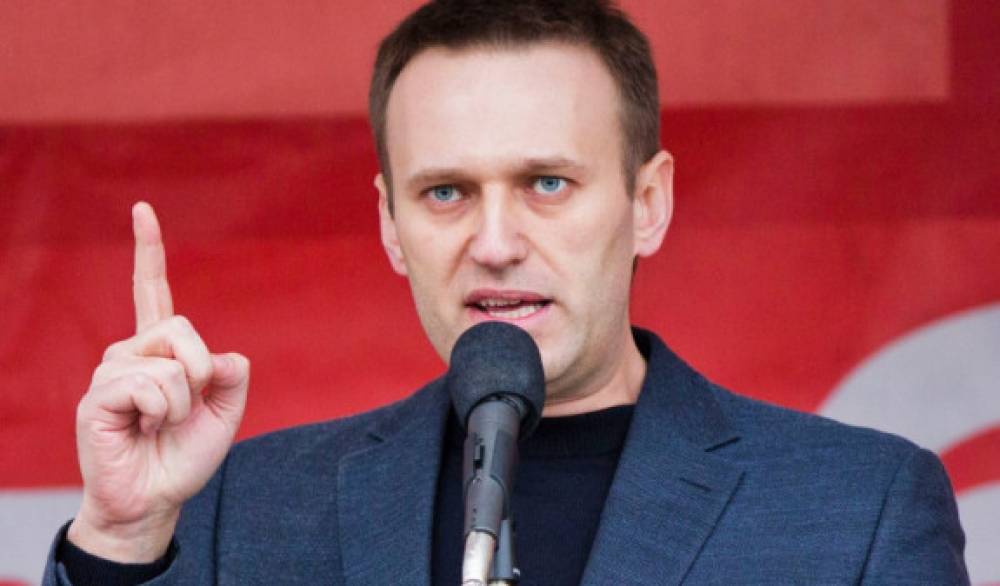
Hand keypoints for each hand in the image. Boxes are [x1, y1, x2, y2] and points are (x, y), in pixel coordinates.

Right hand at [67, 202, 249, 561]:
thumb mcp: (225, 412)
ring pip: (170, 364)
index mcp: (159, 350)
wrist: (156, 498)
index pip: (153, 291)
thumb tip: (221, 355)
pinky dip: (163, 413)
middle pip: (181, 328)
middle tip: (186, 410)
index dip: (148, 250)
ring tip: (161, 425)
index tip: (142, 209)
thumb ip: (231, 376)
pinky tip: (145, 429)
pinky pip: (150, 386)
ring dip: (181, 404)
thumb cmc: (184, 455)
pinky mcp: (98, 395)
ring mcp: (110, 371)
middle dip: (201, 372)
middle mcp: (130, 351)